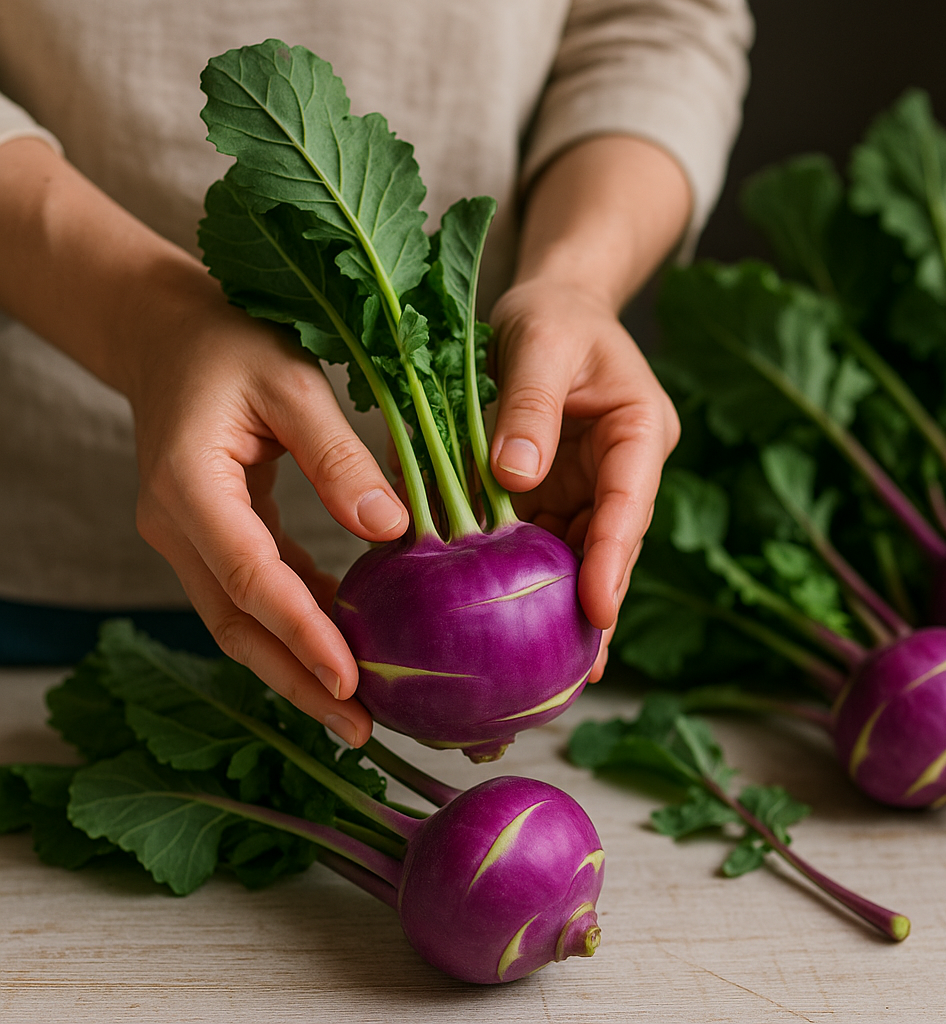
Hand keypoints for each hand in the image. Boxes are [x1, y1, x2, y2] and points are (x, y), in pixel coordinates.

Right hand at [0, 139, 403, 741]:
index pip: (249, 578)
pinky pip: (249, 598)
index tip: (350, 681)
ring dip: (293, 668)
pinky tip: (340, 648)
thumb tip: (393, 530)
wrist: (168, 336)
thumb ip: (338, 456)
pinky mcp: (208, 539)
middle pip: (236, 625)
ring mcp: (185, 538)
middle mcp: (175, 526)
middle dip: (296, 681)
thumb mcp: (291, 383)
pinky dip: (291, 629)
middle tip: (359, 729)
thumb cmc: (231, 344)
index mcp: (189, 487)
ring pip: (238, 623)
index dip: (300, 634)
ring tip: (355, 712)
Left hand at [489, 276, 679, 679]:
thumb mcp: (542, 342)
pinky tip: (505, 628)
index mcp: (637, 431)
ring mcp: (584, 490)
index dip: (613, 556)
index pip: (629, 501)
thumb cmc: (555, 315)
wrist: (550, 309)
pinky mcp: (551, 498)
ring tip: (547, 676)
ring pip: (574, 556)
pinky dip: (522, 583)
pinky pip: (538, 544)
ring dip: (561, 610)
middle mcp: (616, 471)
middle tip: (578, 672)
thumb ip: (530, 405)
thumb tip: (515, 475)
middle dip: (593, 606)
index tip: (599, 609)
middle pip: (607, 545)